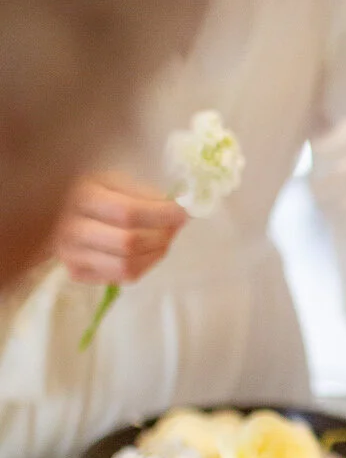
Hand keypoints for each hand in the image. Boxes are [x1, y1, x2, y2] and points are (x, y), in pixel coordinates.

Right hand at [54, 174, 186, 284]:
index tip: (182, 212)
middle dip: (162, 236)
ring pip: (127, 268)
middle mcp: (71, 229)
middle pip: (129, 244)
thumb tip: (174, 210)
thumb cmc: (88, 189)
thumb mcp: (111, 179)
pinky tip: (147, 251)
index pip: (128, 213)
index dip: (161, 215)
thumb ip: (141, 193)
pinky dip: (143, 266)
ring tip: (165, 239)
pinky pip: (120, 278)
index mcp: (81, 197)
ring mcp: (71, 255)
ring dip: (156, 254)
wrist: (49, 210)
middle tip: (175, 227)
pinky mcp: (76, 272)